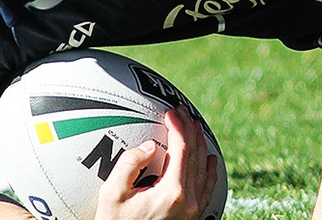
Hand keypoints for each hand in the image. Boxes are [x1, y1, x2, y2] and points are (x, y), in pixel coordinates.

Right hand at [95, 107, 217, 219]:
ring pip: (205, 170)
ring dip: (201, 146)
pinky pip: (208, 187)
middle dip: (191, 130)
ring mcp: (195, 211)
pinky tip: (209, 160)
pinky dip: (209, 169)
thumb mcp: (112, 196)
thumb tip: (148, 146)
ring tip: (195, 128)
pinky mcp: (195, 218)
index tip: (171, 112)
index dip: (179, 126)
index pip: (182, 149)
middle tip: (183, 113)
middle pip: (197, 155)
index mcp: (172, 192)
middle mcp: (190, 201)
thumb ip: (128, 166)